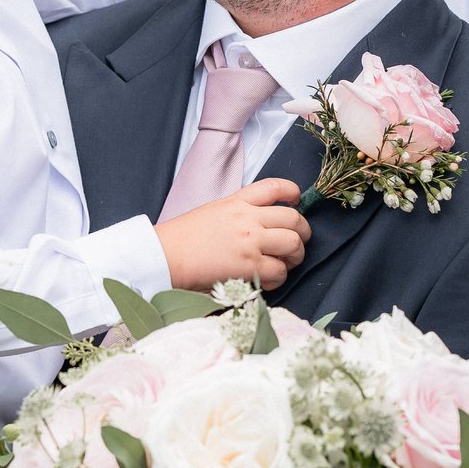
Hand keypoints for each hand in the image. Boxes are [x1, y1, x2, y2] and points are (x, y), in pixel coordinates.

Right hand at [158, 177, 308, 290]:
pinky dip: (278, 277)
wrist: (166, 256)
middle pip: (293, 218)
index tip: (295, 201)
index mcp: (237, 201)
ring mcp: (251, 242)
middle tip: (298, 242)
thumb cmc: (182, 238)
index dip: (292, 193)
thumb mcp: (212, 211)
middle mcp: (248, 218)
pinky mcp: (249, 266)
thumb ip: (238, 213)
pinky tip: (266, 280)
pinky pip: (279, 271)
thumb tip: (260, 226)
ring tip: (286, 263)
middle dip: (303, 232)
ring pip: (293, 243)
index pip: (274, 187)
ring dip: (295, 255)